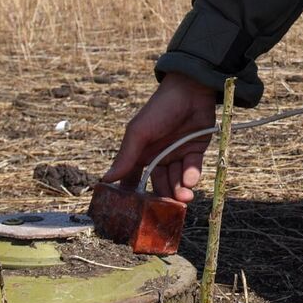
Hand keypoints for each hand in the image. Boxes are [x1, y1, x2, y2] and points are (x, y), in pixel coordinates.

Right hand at [101, 72, 219, 202]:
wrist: (191, 90)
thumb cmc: (159, 109)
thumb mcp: (139, 132)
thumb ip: (126, 156)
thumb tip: (106, 180)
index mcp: (140, 154)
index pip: (134, 180)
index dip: (134, 196)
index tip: (135, 213)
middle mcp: (158, 157)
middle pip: (159, 185)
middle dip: (163, 197)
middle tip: (167, 209)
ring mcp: (177, 155)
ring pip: (177, 181)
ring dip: (179, 191)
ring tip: (183, 198)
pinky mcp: (195, 151)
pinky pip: (192, 170)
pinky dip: (191, 177)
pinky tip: (189, 181)